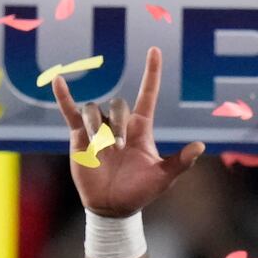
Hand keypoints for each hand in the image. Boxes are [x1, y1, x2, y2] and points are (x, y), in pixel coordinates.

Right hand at [51, 47, 205, 219]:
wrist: (113, 206)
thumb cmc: (140, 191)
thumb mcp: (163, 177)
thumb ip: (181, 162)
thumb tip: (200, 146)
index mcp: (141, 127)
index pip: (147, 93)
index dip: (152, 72)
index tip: (154, 50)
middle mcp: (119, 123)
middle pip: (117, 105)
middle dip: (117, 124)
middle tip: (119, 149)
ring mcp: (99, 128)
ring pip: (94, 110)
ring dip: (98, 127)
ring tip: (100, 149)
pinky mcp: (79, 136)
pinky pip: (70, 111)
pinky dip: (63, 96)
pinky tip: (57, 80)